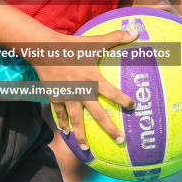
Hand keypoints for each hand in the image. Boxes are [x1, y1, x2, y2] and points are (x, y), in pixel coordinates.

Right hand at [33, 29, 140, 143]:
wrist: (44, 50)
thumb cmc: (72, 45)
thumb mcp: (94, 41)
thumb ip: (116, 37)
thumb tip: (136, 32)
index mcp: (93, 79)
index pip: (113, 93)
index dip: (124, 100)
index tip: (134, 107)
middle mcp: (82, 91)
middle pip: (98, 114)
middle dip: (109, 128)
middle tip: (120, 140)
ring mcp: (68, 96)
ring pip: (77, 120)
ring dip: (82, 135)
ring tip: (87, 149)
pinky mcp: (56, 97)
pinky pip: (60, 113)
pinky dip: (63, 124)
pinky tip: (66, 134)